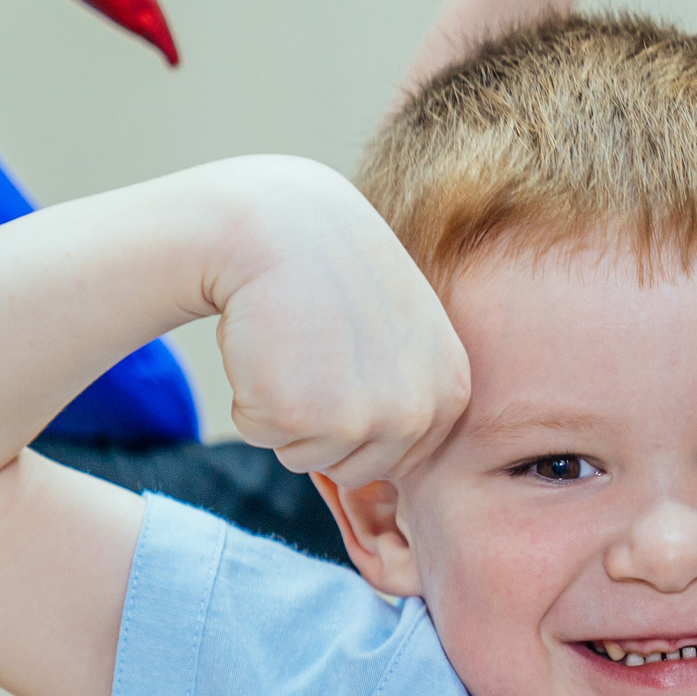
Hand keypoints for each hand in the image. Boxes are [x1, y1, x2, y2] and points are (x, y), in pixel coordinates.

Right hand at [206, 159, 471, 487]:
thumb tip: (392, 472)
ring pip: (302, 457)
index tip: (345, 359)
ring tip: (292, 344)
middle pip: (353, 469)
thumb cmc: (334, 273)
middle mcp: (414, 412)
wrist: (275, 223)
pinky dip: (248, 396)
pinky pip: (257, 434)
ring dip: (283, 411)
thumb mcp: (407, 331)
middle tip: (313, 351)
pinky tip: (264, 341)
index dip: (356, 416)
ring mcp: (358, 417)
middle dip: (319, 424)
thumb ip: (414, 392)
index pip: (397, 457)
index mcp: (449, 394)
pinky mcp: (296, 415)